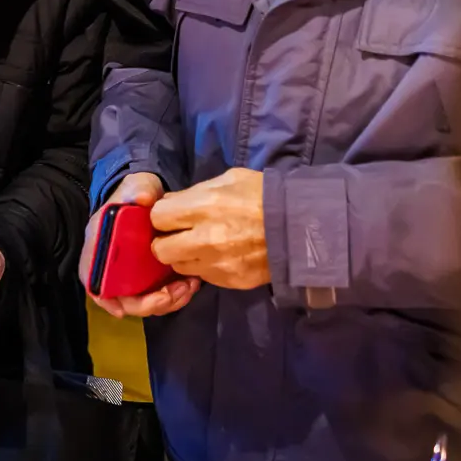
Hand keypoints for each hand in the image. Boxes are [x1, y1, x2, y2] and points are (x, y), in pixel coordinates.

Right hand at [79, 173, 198, 318]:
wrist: (151, 195)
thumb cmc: (136, 193)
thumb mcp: (136, 187)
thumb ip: (138, 190)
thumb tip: (143, 198)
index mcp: (100, 245)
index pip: (92, 277)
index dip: (104, 297)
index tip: (122, 308)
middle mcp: (113, 265)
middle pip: (122, 297)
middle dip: (148, 302)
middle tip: (175, 293)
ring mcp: (134, 273)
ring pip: (145, 300)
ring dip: (168, 300)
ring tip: (189, 285)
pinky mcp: (153, 276)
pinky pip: (162, 294)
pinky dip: (177, 295)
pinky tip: (193, 282)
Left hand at [153, 166, 270, 290]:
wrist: (302, 226)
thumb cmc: (263, 195)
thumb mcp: (228, 180)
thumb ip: (194, 192)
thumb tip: (170, 203)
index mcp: (202, 207)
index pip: (157, 217)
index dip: (162, 216)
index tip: (171, 215)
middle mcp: (204, 238)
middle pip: (160, 249)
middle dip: (165, 240)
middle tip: (179, 234)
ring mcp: (216, 263)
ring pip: (179, 266)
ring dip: (184, 256)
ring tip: (200, 245)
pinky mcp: (229, 280)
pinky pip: (203, 276)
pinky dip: (205, 267)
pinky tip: (219, 255)